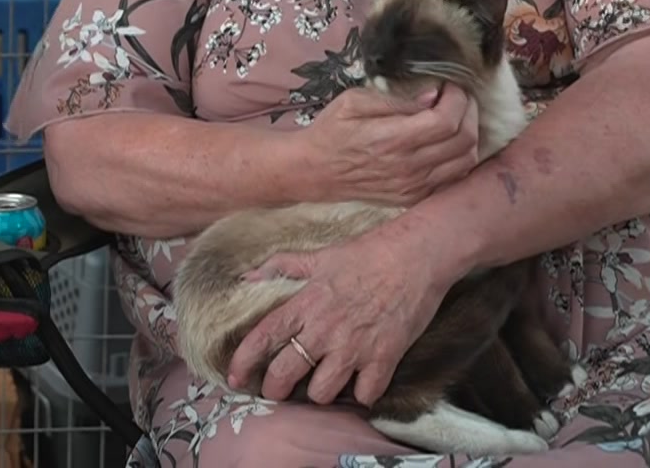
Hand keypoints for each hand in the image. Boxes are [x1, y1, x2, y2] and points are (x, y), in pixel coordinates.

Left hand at [225, 225, 456, 404]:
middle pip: (285, 375)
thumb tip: (246, 277)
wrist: (415, 257)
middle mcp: (324, 330)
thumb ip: (280, 267)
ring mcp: (354, 348)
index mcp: (305, 304)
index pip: (262, 339)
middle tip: (277, 390)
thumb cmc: (366, 253)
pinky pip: (364, 396)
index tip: (234, 378)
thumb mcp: (318, 255)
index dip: (243, 362)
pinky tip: (359, 383)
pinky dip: (360, 394)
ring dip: (319, 393)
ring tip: (322, 383)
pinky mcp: (384, 359)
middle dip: (274, 389)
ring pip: (321, 393)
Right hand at [309, 81, 479, 204]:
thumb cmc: (331, 131)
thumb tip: (431, 96)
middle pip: (464, 141)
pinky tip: (446, 144)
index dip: (458, 99)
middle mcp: (408, 167)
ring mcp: (413, 186)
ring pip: (465, 162)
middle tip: (456, 99)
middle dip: (469, 113)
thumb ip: (395, 99)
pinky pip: (453, 180)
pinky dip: (459, 159)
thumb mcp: (354, 101)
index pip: (447, 120)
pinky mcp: (413, 198)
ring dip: (469, 136)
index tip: (449, 87)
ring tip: (455, 120)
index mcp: (392, 139)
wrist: (313, 170)